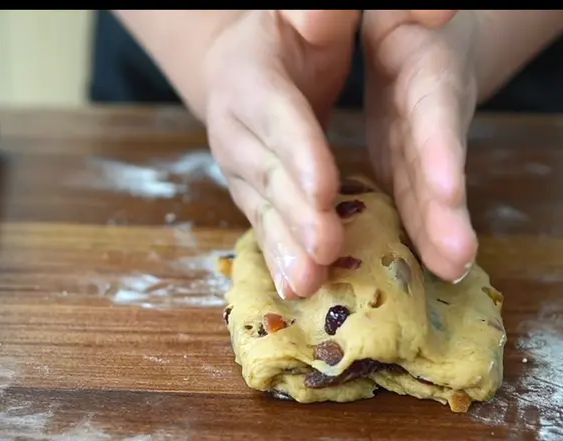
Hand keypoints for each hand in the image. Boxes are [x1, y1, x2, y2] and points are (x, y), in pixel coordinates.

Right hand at [202, 10, 360, 298]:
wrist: (250, 62)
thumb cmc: (290, 29)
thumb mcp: (301, 12)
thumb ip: (312, 13)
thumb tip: (318, 13)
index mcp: (250, 74)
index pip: (277, 115)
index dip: (299, 152)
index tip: (326, 189)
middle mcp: (235, 126)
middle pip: (269, 173)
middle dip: (298, 215)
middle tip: (327, 250)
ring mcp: (239, 167)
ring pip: (263, 209)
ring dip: (286, 250)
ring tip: (308, 286)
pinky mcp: (250, 194)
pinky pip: (264, 227)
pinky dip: (280, 260)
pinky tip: (298, 291)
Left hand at [362, 10, 479, 282]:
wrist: (421, 32)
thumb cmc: (409, 17)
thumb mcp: (411, 10)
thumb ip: (424, 11)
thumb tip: (438, 14)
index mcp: (427, 69)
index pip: (435, 112)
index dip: (441, 150)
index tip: (447, 187)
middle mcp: (431, 111)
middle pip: (440, 163)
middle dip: (446, 211)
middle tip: (457, 259)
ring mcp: (421, 140)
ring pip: (430, 189)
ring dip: (438, 232)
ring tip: (452, 270)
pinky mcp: (406, 161)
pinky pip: (411, 199)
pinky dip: (420, 233)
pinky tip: (435, 269)